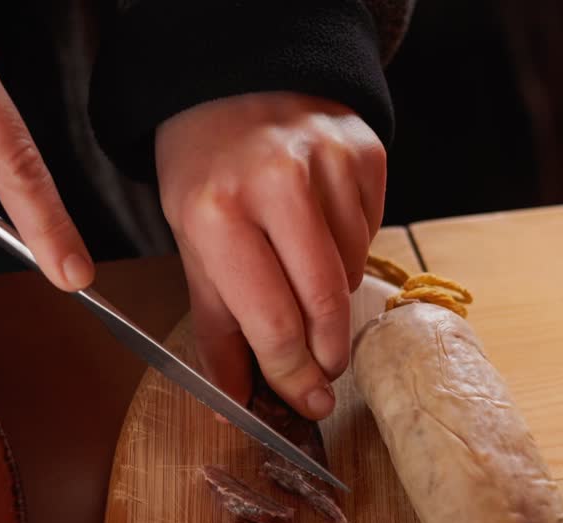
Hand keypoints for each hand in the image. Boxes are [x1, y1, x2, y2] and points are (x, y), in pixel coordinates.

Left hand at [155, 92, 386, 419]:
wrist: (234, 78)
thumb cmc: (205, 169)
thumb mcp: (190, 242)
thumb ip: (218, 325)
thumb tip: (240, 400)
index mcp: (217, 211)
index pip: (271, 320)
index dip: (293, 374)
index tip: (308, 403)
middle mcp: (277, 181)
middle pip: (325, 302)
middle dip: (327, 354)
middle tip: (322, 373)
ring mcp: (329, 161)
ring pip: (353, 271)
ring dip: (332, 295)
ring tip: (300, 270)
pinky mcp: (367, 152)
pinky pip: (371, 233)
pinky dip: (350, 250)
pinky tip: (320, 229)